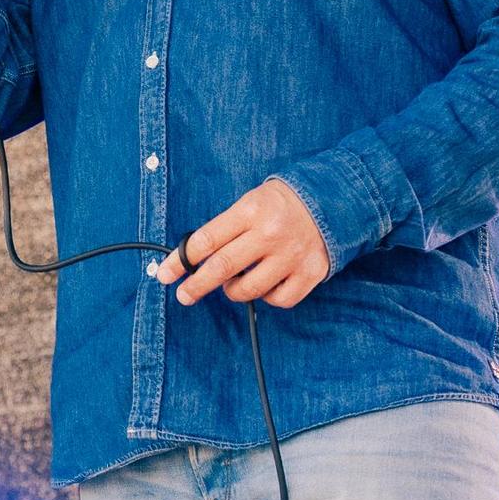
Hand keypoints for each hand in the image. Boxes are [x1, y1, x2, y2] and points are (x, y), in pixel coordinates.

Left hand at [154, 179, 330, 307]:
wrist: (332, 200)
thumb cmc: (279, 204)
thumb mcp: (249, 203)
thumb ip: (225, 229)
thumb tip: (193, 259)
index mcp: (250, 211)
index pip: (205, 241)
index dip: (180, 261)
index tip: (166, 274)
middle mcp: (269, 234)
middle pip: (222, 267)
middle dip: (196, 286)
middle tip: (184, 295)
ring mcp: (291, 255)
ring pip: (248, 289)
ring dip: (232, 291)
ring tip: (231, 284)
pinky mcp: (310, 273)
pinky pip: (278, 300)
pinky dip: (266, 297)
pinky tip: (264, 285)